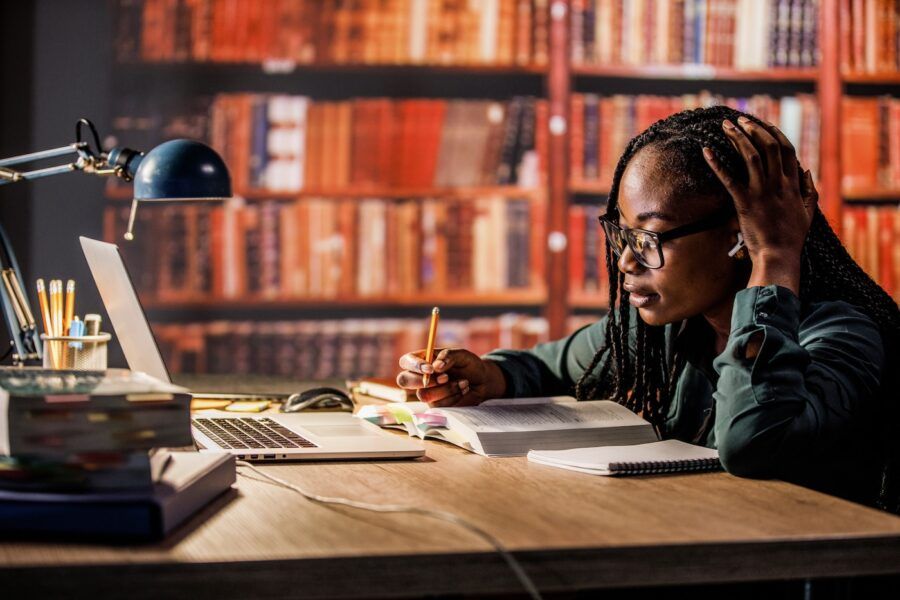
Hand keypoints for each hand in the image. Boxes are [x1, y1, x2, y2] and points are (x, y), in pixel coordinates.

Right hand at [396, 348, 506, 406]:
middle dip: (423, 380)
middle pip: (404, 380)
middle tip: (445, 377)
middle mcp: (420, 377)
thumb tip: (436, 366)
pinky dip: (454, 396)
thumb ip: (448, 356)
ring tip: (463, 381)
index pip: (406, 362)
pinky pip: (438, 405)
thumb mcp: (462, 355)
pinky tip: (463, 389)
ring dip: (446, 389)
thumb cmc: (469, 365)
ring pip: (424, 395)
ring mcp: (426, 393)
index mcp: (422, 360)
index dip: (414, 365)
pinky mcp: (436, 405)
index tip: (431, 369)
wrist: (482, 381)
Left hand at [703, 117, 818, 294]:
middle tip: (739, 119)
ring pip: (751, 156)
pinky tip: (706, 151)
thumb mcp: (808, 213)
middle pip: (768, 146)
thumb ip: (810, 191)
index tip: (764, 124)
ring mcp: (762, 192)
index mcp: (793, 184)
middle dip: (753, 129)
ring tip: (726, 125)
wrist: (779, 256)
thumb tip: (807, 171)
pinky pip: (729, 178)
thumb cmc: (791, 239)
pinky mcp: (745, 202)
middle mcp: (778, 184)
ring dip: (737, 137)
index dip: (774, 133)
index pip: (787, 149)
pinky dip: (717, 163)